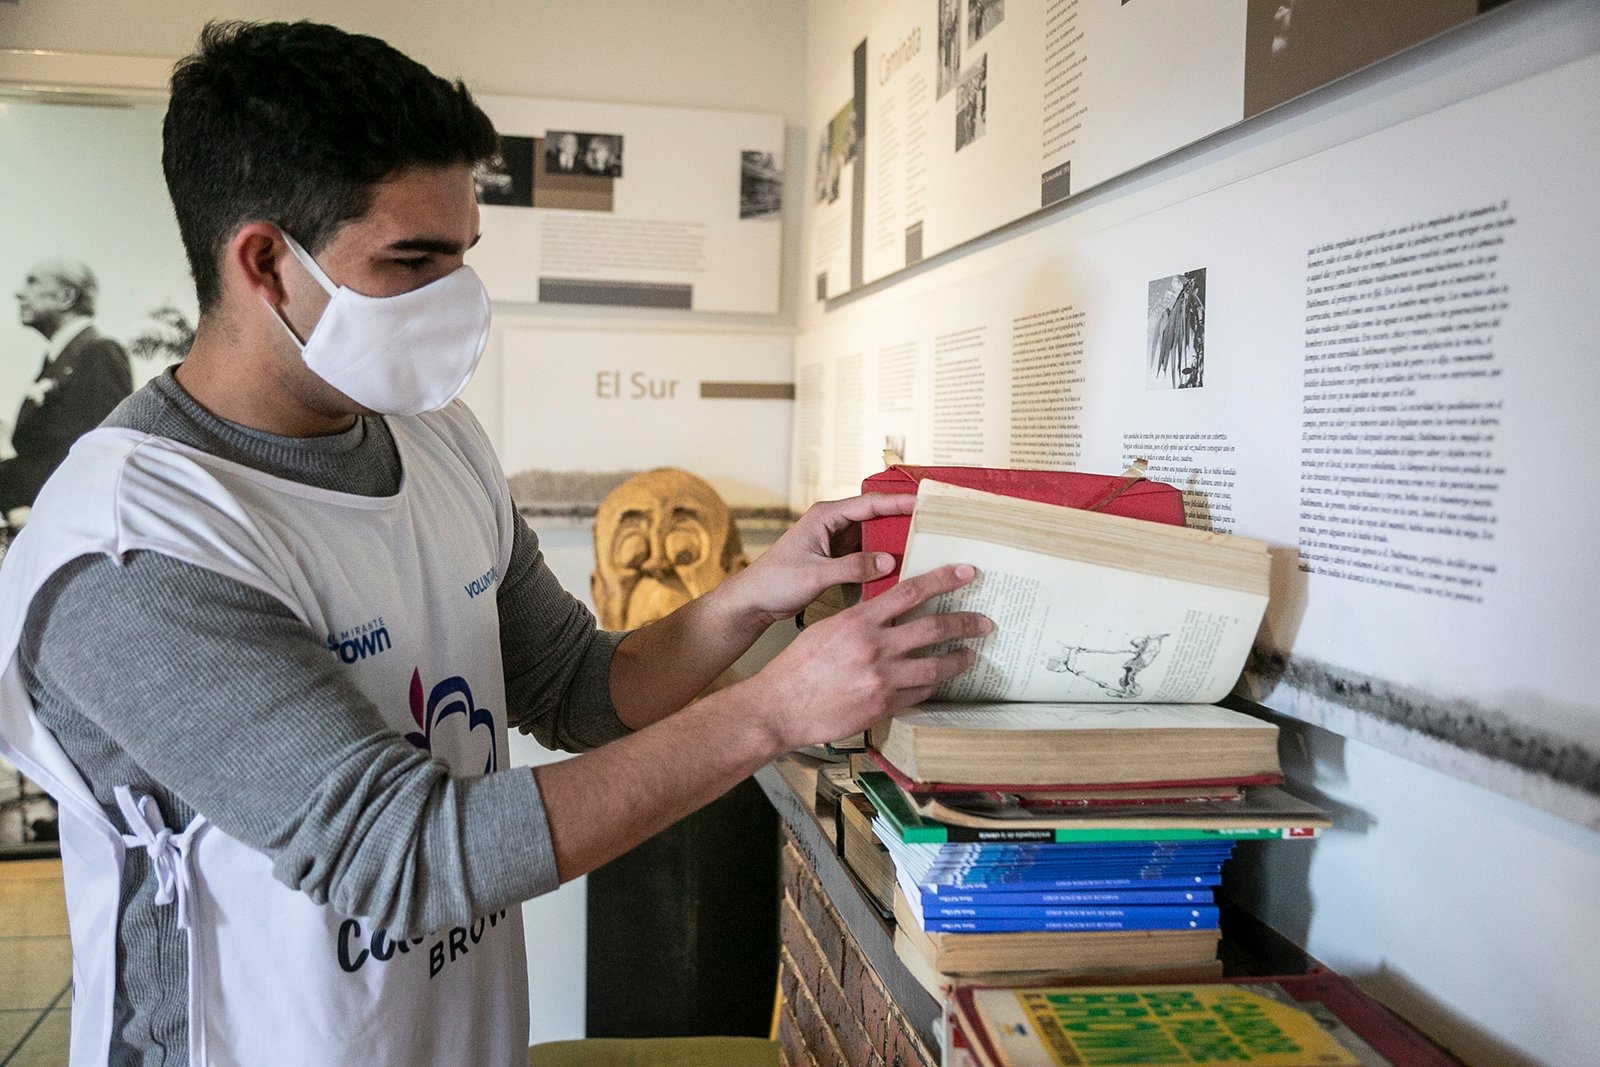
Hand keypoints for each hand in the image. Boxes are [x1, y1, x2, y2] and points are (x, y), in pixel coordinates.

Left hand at [723, 492, 913, 626]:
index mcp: (824, 516)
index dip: (898, 503)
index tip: (924, 504)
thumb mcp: (815, 574)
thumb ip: (851, 567)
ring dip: (896, 541)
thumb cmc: (774, 581)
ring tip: (925, 546)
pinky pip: (868, 555)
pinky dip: (884, 560)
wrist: (754, 600)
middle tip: (933, 524)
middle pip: (877, 517)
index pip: (869, 504)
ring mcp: (837, 542)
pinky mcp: (839, 559)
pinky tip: (903, 569)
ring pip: (875, 537)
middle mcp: (833, 525)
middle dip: (904, 519)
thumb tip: (887, 561)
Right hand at [739, 563, 990, 751]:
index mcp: (858, 621)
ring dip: (958, 659)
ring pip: (935, 666)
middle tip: (985, 621)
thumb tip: (890, 610)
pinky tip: (939, 681)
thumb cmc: (798, 666)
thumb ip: (862, 618)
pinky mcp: (883, 706)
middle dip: (965, 623)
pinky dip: (932, 685)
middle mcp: (874, 647)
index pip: (910, 592)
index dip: (943, 580)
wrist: (781, 706)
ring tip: (970, 655)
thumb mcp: (828, 628)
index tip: (966, 573)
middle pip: (933, 628)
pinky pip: (918, 693)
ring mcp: (881, 679)